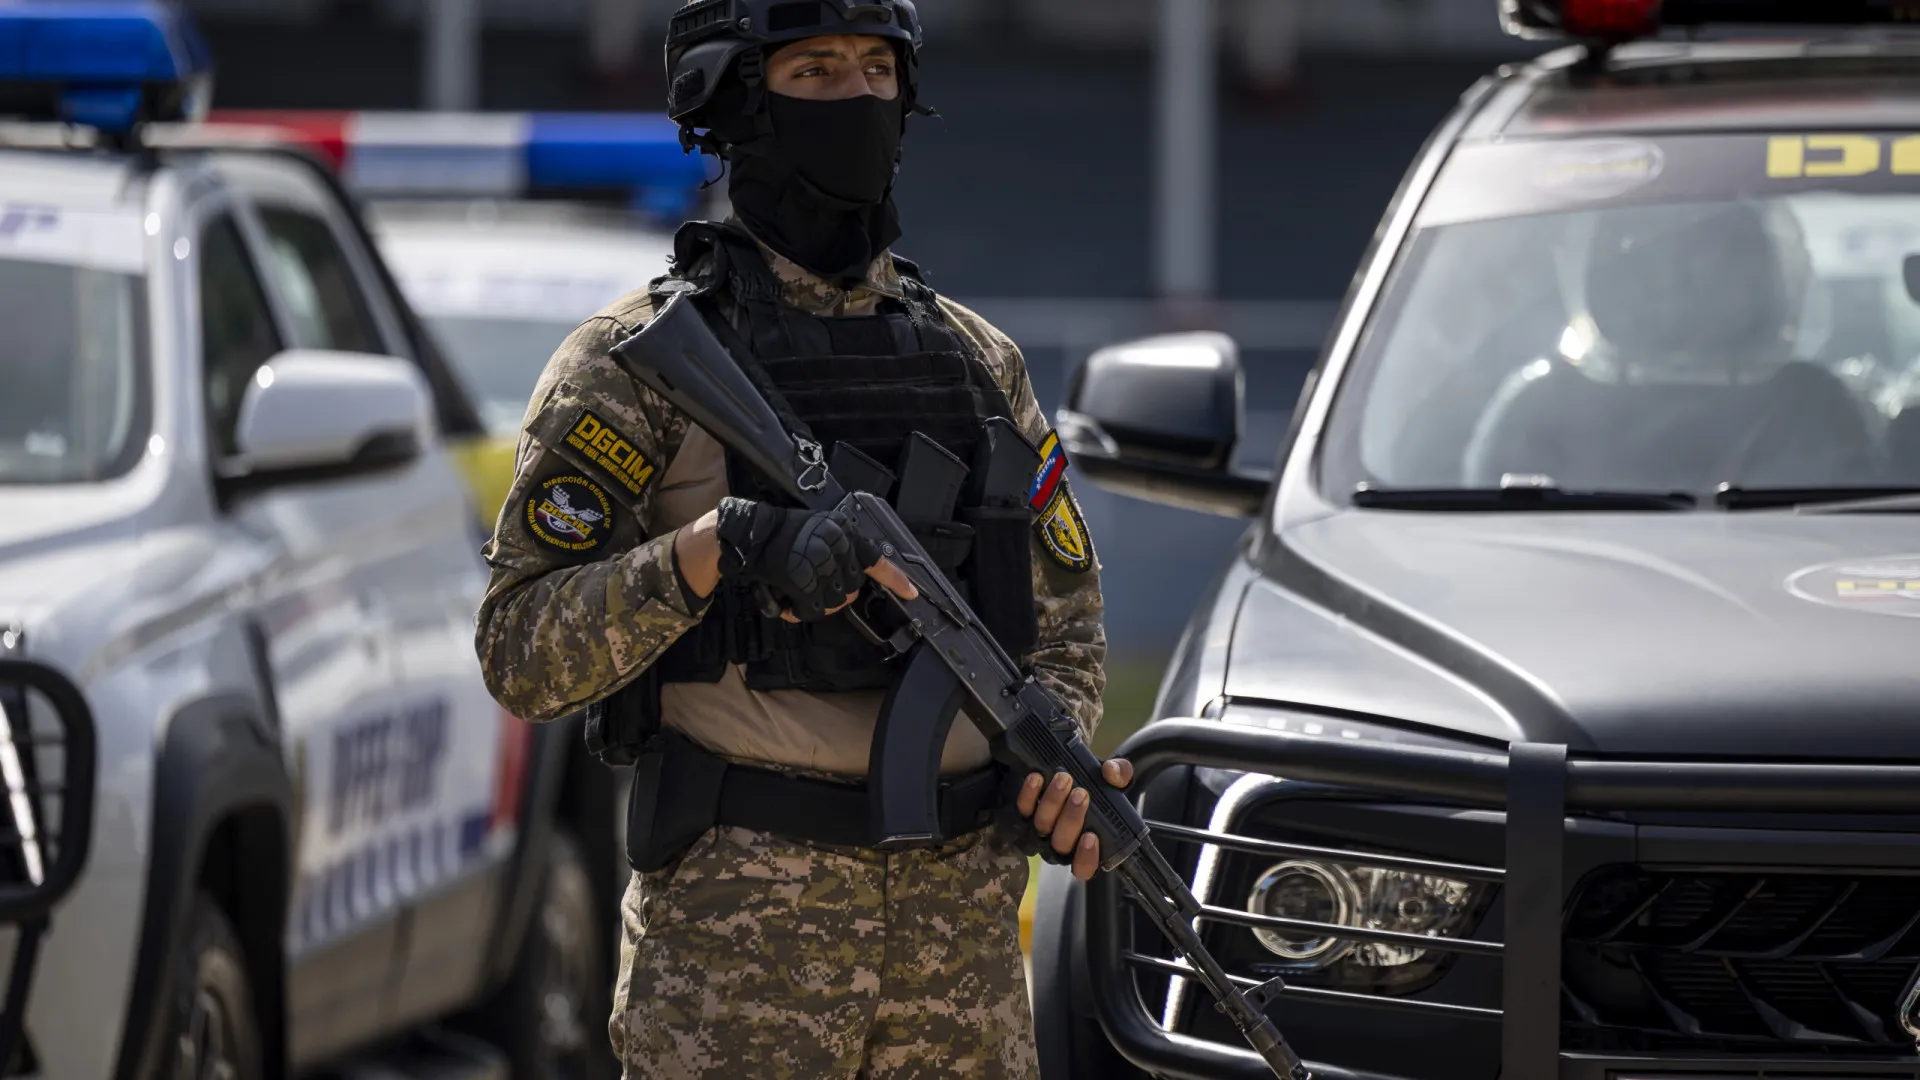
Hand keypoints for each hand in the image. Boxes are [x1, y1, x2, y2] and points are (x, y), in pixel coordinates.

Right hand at [713, 498, 915, 620]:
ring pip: (835, 602)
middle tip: (810, 594)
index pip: (875, 558)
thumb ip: (837, 554)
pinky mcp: (802, 577)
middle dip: (834, 598)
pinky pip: (813, 609)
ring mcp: (820, 560)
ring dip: (816, 607)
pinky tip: (786, 605)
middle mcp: (835, 543)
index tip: (912, 593)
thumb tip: (851, 585)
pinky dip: (799, 613)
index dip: (895, 579)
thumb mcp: (817, 533)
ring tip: (795, 598)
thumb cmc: (779, 538)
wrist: (747, 534)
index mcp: (842, 531)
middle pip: (852, 589)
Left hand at [1018, 758, 1134, 881]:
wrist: (1070, 774)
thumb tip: (1111, 772)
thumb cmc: (1098, 787)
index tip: (1091, 836)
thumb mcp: (1115, 780)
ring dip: (1052, 803)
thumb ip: (1121, 774)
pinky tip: (1038, 778)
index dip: (1086, 857)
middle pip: (1061, 844)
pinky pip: (1023, 809)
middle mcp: (1061, 844)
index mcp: (1087, 846)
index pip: (1084, 867)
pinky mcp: (1024, 814)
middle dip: (1071, 819)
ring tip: (1063, 779)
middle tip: (1081, 794)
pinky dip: (1029, 794)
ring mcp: (1042, 831)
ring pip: (1042, 826)